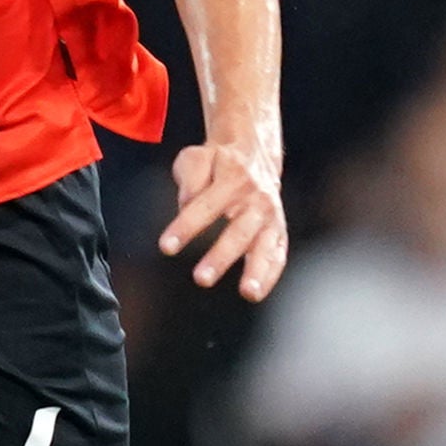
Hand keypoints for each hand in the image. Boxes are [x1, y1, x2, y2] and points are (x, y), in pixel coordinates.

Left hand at [159, 137, 287, 300]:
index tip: (166, 247)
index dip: (185, 227)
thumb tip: (186, 205)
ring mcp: (271, 216)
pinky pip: (278, 254)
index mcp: (233, 178)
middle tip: (201, 279)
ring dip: (257, 270)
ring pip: (265, 245)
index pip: (205, 206)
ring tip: (248, 293)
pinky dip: (270, 274)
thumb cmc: (217, 161)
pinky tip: (256, 294)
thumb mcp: (197, 157)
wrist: (254, 152)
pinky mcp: (278, 229)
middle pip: (238, 231)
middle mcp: (256, 199)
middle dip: (220, 256)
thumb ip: (190, 179)